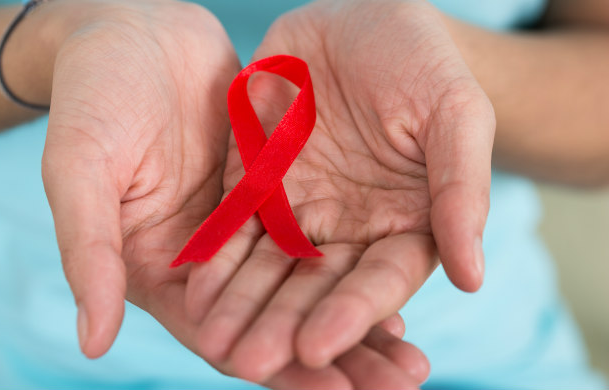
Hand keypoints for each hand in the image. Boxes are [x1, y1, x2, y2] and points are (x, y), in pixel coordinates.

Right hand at [41, 1, 427, 387]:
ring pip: (305, 286)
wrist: (134, 32)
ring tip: (411, 354)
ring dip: (355, 319)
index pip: (223, 339)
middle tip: (401, 383)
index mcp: (157, 271)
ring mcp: (242, 225)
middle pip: (277, 323)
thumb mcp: (80, 168)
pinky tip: (395, 283)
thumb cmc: (91, 97)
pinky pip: (317, 234)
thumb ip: (87, 250)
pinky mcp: (270, 189)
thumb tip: (92, 344)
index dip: (279, 369)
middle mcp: (204, 262)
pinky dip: (351, 262)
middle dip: (338, 359)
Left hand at [186, 0, 493, 380]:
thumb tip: (472, 277)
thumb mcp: (454, 113)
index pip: (378, 281)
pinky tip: (195, 286)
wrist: (363, 20)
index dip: (350, 315)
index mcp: (403, 225)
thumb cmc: (423, 61)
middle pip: (315, 288)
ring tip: (214, 341)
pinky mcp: (256, 181)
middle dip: (282, 325)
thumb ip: (459, 189)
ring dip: (242, 305)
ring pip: (268, 267)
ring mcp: (299, 207)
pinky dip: (216, 256)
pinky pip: (233, 225)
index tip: (317, 347)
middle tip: (250, 363)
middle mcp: (349, 228)